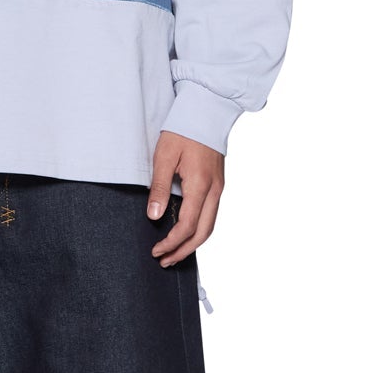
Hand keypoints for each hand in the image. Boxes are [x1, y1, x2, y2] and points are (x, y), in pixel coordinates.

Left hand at [147, 130, 223, 263]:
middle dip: (184, 250)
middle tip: (165, 261)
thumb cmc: (183, 130)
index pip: (188, 225)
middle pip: (203, 233)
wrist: (206, 111)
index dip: (172, 242)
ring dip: (193, 243)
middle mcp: (214, 190)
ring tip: (174, 252)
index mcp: (200, 185)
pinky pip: (211, 214)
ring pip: (210, 226)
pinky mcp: (218, 184)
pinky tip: (186, 232)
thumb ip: (159, 188)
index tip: (156, 250)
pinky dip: (199, 229)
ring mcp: (219, 187)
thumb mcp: (163, 157)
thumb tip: (154, 216)